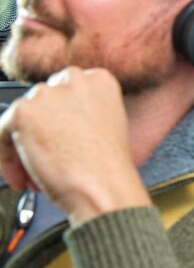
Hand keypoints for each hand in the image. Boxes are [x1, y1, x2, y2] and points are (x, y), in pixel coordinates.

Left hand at [0, 67, 148, 224]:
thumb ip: (80, 116)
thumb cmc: (109, 168)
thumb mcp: (106, 128)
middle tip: (47, 161)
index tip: (59, 141)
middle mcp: (74, 80)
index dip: (60, 124)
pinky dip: (7, 159)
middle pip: (42, 106)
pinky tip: (25, 177)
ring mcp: (48, 94)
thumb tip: (53, 124)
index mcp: (99, 81)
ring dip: (24, 149)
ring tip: (38, 174)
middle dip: (41, 135)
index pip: (65, 96)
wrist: (106, 187)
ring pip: (20, 120)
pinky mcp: (24, 112)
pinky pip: (1, 133)